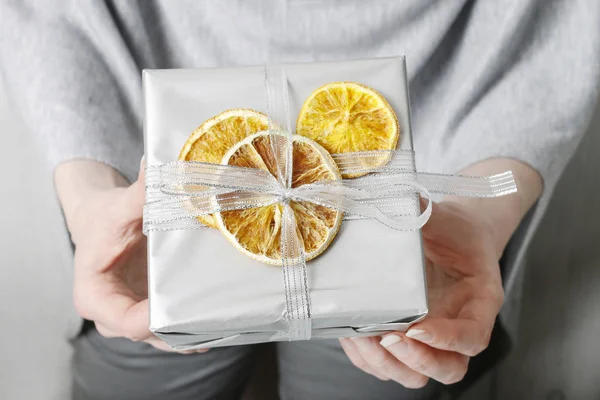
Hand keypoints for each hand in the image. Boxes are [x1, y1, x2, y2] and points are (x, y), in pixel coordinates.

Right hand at [65, 160, 204, 352]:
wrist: (102, 220)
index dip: (156, 320)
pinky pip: (170, 328)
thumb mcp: (119, 206)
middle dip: (182, 329)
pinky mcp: (148, 312)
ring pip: (163, 337)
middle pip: (149, 334)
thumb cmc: (104, 217)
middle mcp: (110, 316)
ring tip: (224, 321)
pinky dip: (191, 325)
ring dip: (191, 331)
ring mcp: (131, 316)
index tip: (187, 306)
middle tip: (217, 317)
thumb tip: (167, 170)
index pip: (126, 322)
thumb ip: (141, 193)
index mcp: (94, 296)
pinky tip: (219, 320)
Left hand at [340, 200, 503, 386]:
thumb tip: (396, 198)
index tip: (417, 329)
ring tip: (362, 337)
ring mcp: (433, 337)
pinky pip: (389, 363)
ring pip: (416, 374)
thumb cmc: (454, 228)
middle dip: (415, 361)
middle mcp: (458, 326)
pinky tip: (352, 335)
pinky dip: (369, 357)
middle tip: (387, 337)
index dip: (447, 340)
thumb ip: (423, 211)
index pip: (473, 337)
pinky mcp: (408, 337)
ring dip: (387, 364)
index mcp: (479, 301)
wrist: (451, 234)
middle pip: (448, 369)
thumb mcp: (444, 217)